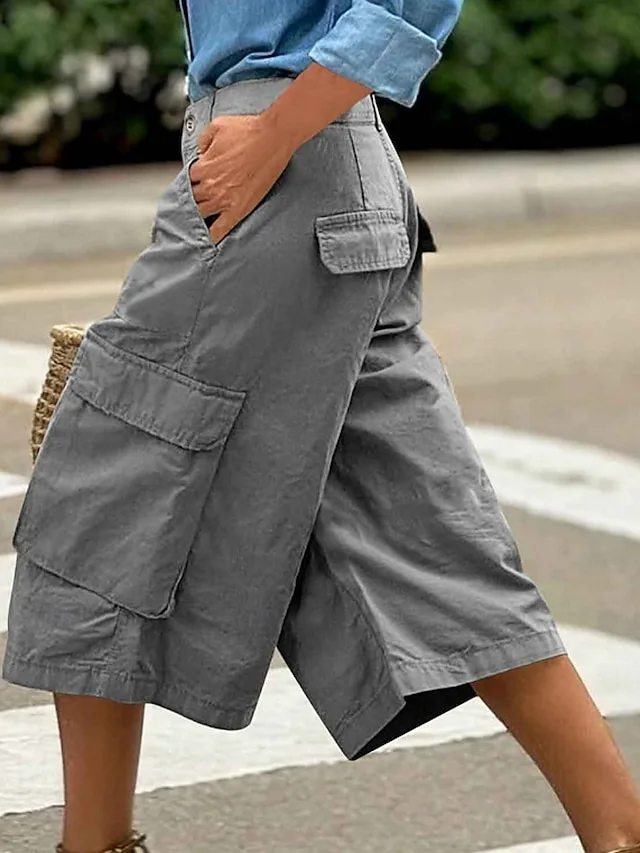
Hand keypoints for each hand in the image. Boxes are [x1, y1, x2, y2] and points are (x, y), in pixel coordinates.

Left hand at [188, 112, 295, 244]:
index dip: (191, 181)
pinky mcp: (239, 209)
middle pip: (191, 200)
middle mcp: (210, 186)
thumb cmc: (248, 130)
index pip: (187, 180)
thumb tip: (201, 152)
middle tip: (195, 202)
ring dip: (198, 218)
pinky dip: (213, 236)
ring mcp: (224, 200)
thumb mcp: (216, 126)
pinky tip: (209, 241)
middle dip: (192, 200)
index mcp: (202, 167)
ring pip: (201, 215)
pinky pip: (221, 228)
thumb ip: (202, 141)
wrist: (272, 138)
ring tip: (198, 221)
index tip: (195, 183)